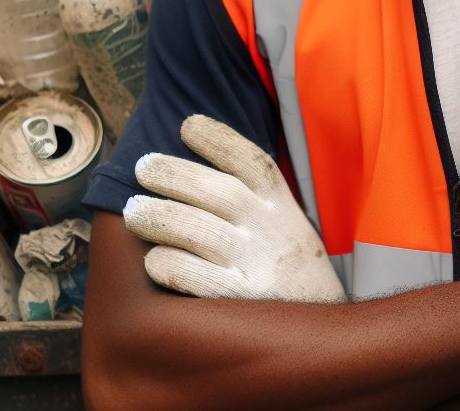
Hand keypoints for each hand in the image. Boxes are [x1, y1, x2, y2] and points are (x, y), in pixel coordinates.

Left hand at [123, 114, 345, 302]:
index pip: (252, 162)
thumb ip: (253, 196)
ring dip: (161, 216)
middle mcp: (272, 229)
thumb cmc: (286, 268)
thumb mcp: (284, 223)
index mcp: (281, 204)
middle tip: (142, 168)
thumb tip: (198, 159)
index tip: (187, 125)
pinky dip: (170, 264)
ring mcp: (257, 264)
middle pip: (219, 190)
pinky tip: (153, 259)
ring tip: (135, 211)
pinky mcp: (241, 301)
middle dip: (175, 174)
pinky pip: (196, 277)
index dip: (219, 138)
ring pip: (200, 230)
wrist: (324, 334)